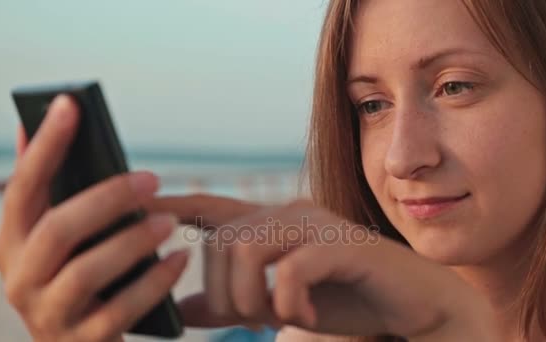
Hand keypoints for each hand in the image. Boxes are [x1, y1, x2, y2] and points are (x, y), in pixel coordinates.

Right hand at [0, 95, 189, 341]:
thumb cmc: (79, 279)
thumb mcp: (59, 238)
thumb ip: (50, 191)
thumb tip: (31, 125)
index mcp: (12, 244)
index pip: (23, 187)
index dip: (46, 146)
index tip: (71, 103)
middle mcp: (20, 278)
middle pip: (57, 229)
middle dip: (106, 198)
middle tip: (151, 178)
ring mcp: (47, 314)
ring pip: (86, 271)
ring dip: (132, 241)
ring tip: (169, 222)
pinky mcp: (82, 341)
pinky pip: (120, 311)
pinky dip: (154, 282)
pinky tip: (179, 259)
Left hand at [147, 195, 499, 340]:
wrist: (407, 304)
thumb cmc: (341, 298)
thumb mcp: (276, 305)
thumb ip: (231, 302)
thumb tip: (183, 307)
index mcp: (269, 223)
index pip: (211, 207)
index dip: (174, 203)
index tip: (138, 203)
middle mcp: (287, 213)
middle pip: (220, 245)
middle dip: (224, 295)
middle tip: (256, 319)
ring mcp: (314, 225)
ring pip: (247, 252)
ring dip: (251, 300)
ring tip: (278, 317)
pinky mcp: (340, 245)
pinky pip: (290, 270)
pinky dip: (290, 303)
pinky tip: (309, 316)